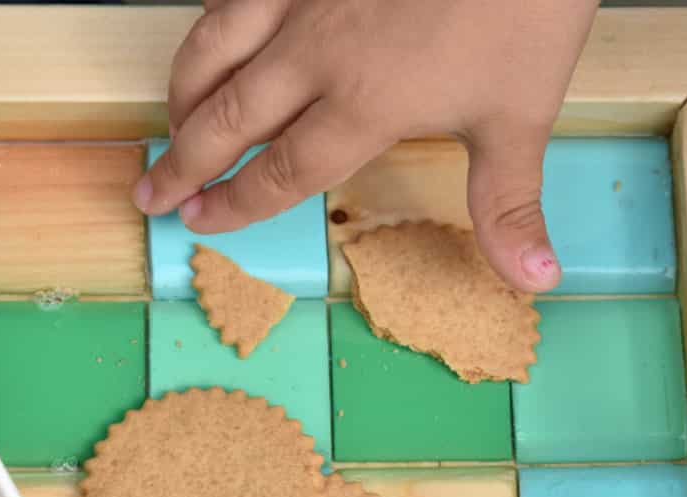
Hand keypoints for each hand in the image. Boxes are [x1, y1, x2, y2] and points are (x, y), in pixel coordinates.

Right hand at [133, 0, 600, 292]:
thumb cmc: (521, 11)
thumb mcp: (522, 116)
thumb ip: (510, 206)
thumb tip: (535, 280)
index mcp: (364, 105)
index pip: (283, 172)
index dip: (237, 205)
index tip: (201, 223)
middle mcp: (316, 53)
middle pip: (228, 119)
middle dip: (184, 162)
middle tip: (151, 192)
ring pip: (213, 48)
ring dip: (184, 93)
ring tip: (168, 124)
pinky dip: (210, 21)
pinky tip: (208, 37)